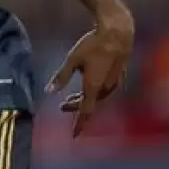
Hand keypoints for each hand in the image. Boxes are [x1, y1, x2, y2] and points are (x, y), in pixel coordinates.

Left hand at [46, 10, 133, 136]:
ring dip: (86, 99)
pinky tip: (91, 85)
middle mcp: (106, 88)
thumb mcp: (72, 59)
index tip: (74, 135)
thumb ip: (61, 76)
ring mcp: (115, 82)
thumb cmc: (93, 45)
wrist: (117, 33)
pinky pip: (106, 90)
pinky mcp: (119, 74)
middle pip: (91, 104)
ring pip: (99, 97)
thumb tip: (48, 91)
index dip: (79, 124)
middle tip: (63, 106)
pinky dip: (96, 92)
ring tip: (73, 97)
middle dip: (77, 107)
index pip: (85, 112)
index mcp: (94, 87)